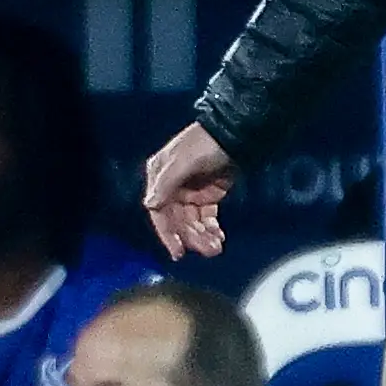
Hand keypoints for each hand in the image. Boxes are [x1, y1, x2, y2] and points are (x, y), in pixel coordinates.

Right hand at [141, 122, 237, 257]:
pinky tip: (218, 236)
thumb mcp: (184, 161)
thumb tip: (150, 204)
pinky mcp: (208, 195)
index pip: (159, 212)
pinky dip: (210, 229)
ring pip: (192, 222)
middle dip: (192, 238)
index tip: (178, 252)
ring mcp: (190, 192)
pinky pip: (205, 217)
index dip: (168, 234)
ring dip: (202, 237)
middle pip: (178, 221)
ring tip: (216, 247)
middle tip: (209, 249)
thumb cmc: (206, 143)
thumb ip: (167, 183)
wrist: (235, 133)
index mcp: (160, 177)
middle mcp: (172, 187)